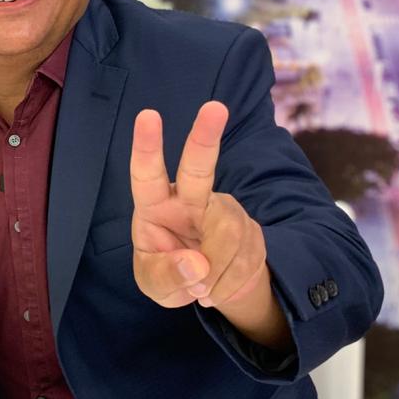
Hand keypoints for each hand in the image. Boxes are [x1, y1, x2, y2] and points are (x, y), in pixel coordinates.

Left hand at [129, 101, 269, 311]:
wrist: (212, 287)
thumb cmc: (171, 275)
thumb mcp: (156, 286)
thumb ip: (166, 278)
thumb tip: (197, 264)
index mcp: (155, 206)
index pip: (147, 175)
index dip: (147, 146)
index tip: (148, 115)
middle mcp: (190, 199)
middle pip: (199, 168)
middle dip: (205, 136)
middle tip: (214, 107)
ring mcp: (224, 210)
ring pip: (227, 236)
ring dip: (215, 275)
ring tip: (202, 291)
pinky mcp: (251, 227)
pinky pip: (246, 258)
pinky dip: (229, 284)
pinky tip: (218, 286)